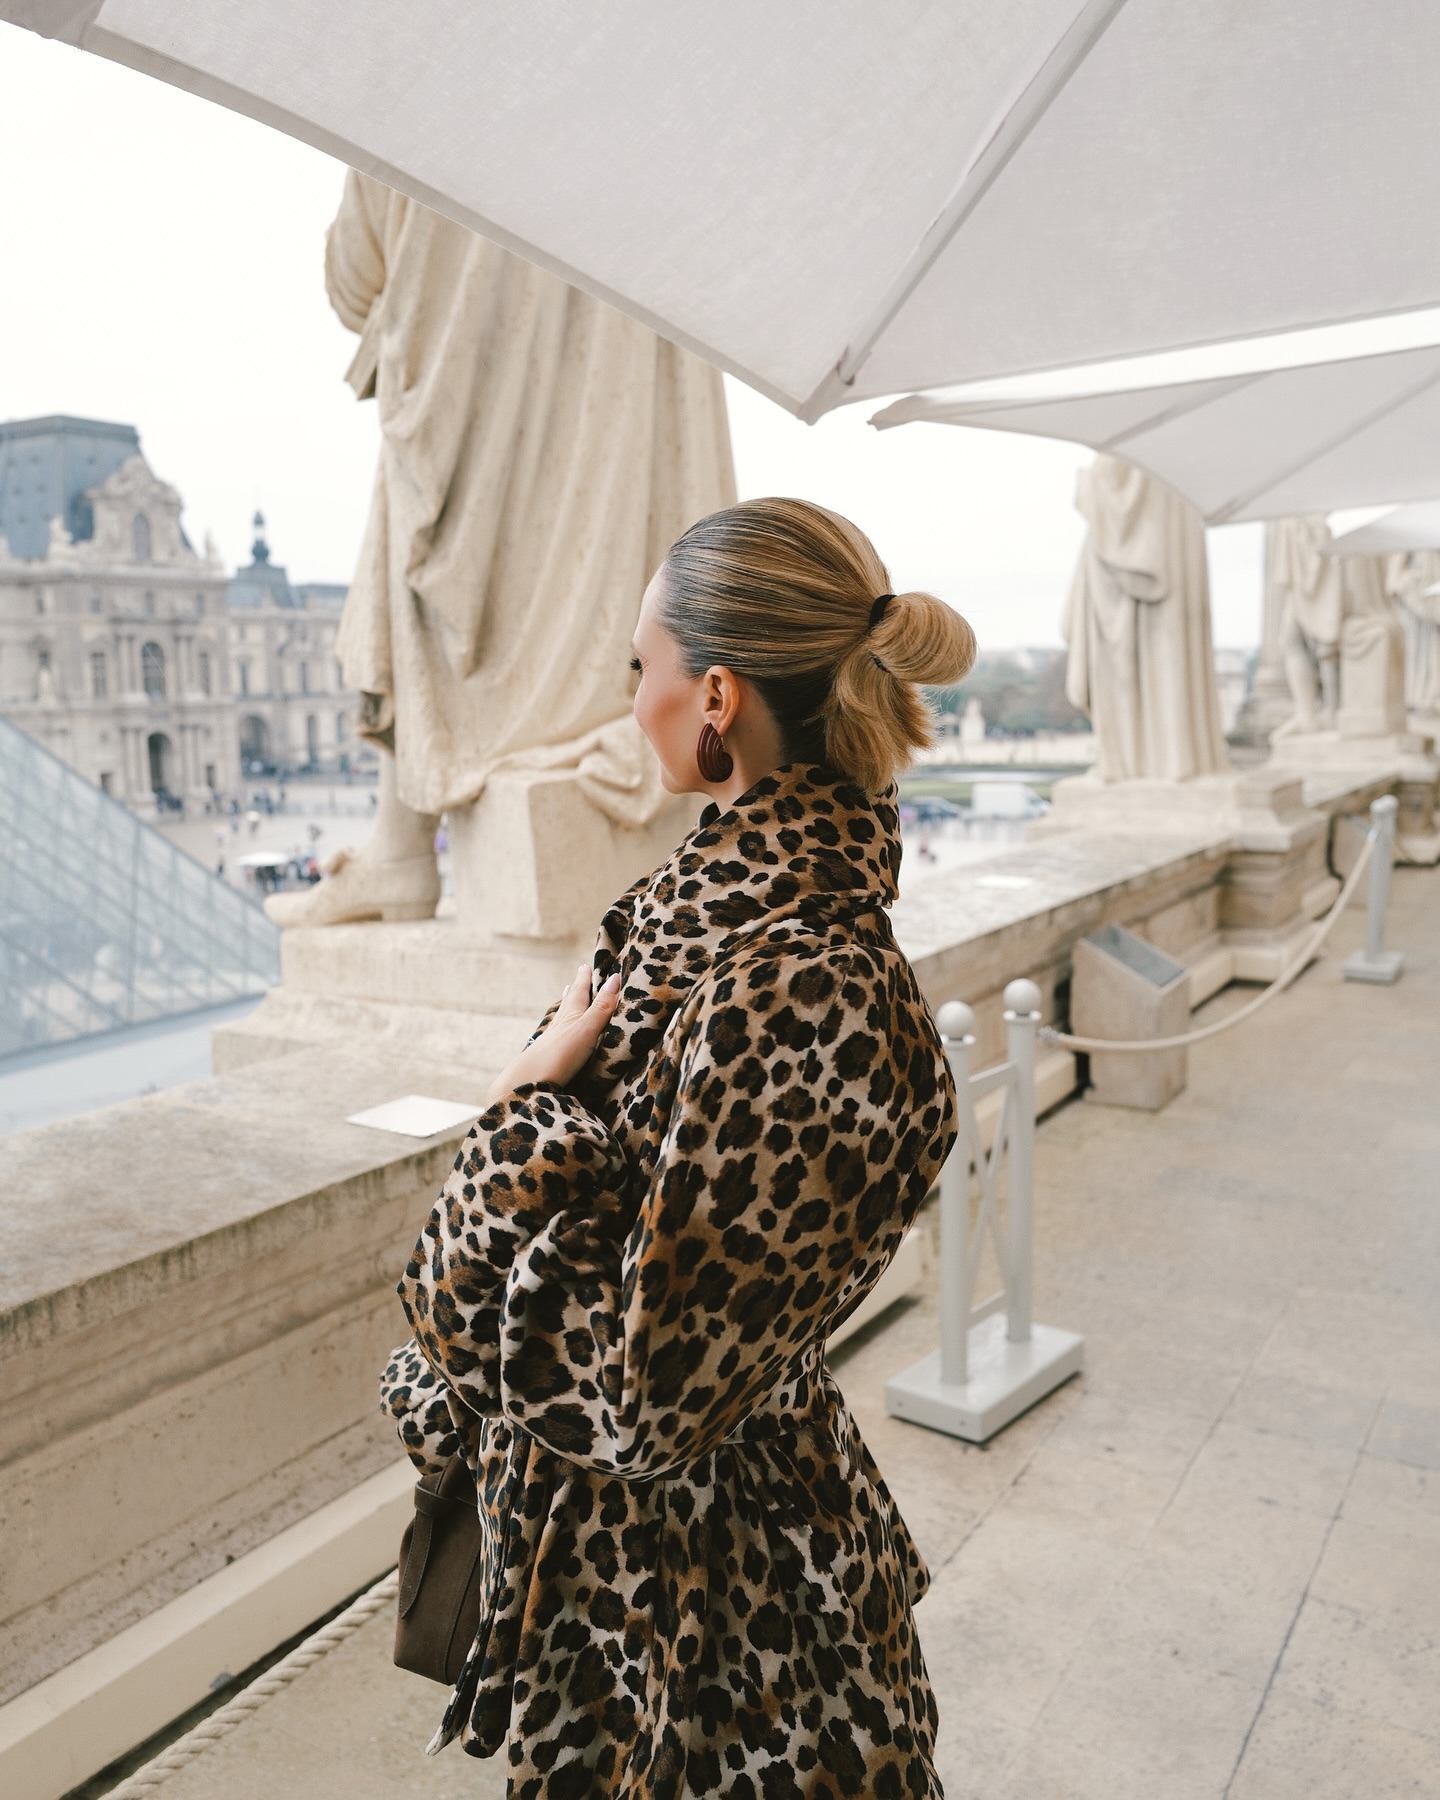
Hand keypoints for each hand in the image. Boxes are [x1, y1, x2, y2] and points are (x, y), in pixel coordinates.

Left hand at [484, 964, 621, 1105]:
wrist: (528, 1080)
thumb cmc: (560, 1053)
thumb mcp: (587, 1028)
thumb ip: (601, 1007)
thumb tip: (616, 978)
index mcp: (571, 1014)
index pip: (580, 991)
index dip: (584, 978)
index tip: (586, 965)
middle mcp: (560, 1024)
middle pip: (569, 1001)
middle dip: (575, 988)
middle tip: (577, 976)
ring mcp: (552, 1040)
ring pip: (561, 1017)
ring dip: (566, 1006)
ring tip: (566, 996)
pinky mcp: (549, 1057)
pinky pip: (557, 1035)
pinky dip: (560, 1027)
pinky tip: (557, 1031)